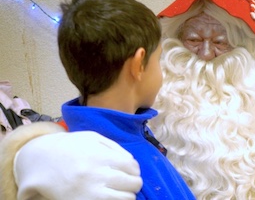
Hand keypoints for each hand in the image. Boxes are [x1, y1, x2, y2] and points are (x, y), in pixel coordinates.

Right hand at [14, 131, 141, 199]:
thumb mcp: (91, 138)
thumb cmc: (70, 148)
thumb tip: (132, 161)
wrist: (41, 162)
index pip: (132, 167)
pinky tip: (110, 196)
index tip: (132, 171)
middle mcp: (95, 175)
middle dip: (134, 183)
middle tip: (129, 182)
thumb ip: (114, 147)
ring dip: (128, 195)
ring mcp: (89, 192)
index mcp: (99, 156)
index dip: (135, 170)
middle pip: (132, 183)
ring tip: (122, 191)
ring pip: (125, 198)